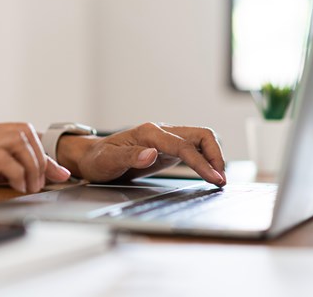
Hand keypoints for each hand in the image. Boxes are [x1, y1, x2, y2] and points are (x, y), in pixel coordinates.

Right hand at [0, 121, 70, 218]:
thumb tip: (19, 178)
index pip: (17, 131)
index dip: (41, 152)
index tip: (56, 173)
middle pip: (23, 130)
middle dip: (41, 157)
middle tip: (42, 182)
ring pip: (18, 139)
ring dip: (33, 165)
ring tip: (31, 187)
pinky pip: (3, 159)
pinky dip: (19, 173)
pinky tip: (18, 188)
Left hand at [61, 122, 225, 185]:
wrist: (92, 157)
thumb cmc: (98, 159)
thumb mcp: (108, 161)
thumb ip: (130, 156)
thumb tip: (151, 154)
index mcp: (149, 133)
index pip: (184, 146)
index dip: (202, 162)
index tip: (214, 178)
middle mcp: (161, 132)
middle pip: (201, 135)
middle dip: (216, 155)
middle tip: (220, 180)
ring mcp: (166, 139)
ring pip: (201, 140)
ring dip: (214, 156)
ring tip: (218, 178)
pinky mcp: (167, 148)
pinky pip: (193, 149)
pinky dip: (205, 159)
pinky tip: (208, 173)